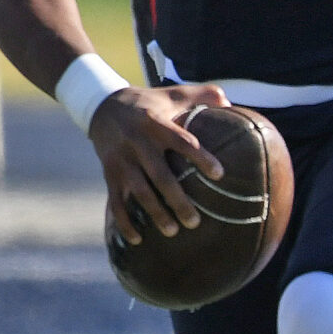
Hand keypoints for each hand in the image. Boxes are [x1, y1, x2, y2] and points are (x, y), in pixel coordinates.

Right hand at [91, 83, 227, 244]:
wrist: (102, 107)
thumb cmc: (148, 104)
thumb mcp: (172, 93)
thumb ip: (202, 94)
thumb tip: (230, 104)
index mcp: (155, 123)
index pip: (181, 141)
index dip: (200, 157)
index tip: (219, 174)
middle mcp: (137, 143)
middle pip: (159, 175)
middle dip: (177, 200)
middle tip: (195, 222)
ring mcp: (121, 160)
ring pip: (138, 192)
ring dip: (155, 213)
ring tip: (173, 231)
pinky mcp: (109, 174)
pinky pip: (115, 201)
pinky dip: (124, 222)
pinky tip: (138, 239)